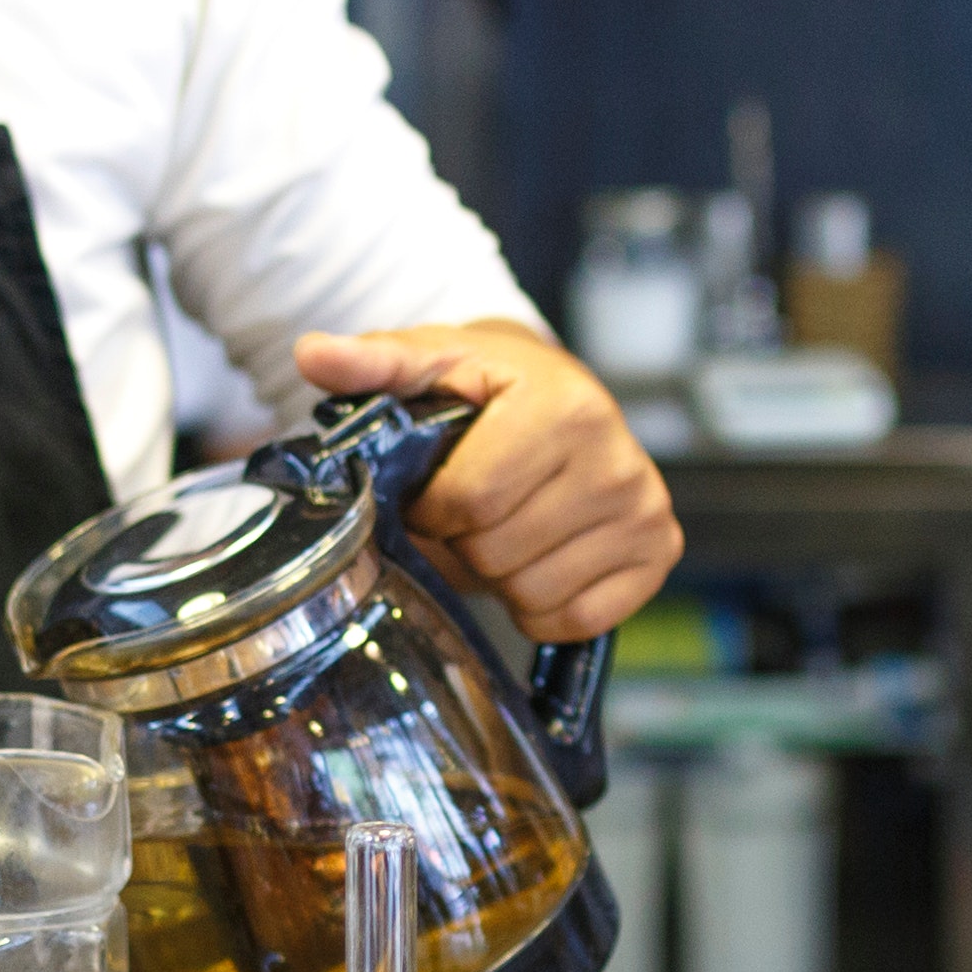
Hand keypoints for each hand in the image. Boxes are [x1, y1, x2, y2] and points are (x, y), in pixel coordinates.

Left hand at [289, 317, 681, 639]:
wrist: (561, 396)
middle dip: (466, 541)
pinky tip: (540, 555)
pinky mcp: (659, 553)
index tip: (434, 489)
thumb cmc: (488, 387)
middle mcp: (618, 460)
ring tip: (507, 527)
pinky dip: (543, 604)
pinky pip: (576, 619)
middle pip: (499, 552)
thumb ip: (374, 364)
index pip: (470, 500)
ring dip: (501, 574)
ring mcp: (645, 511)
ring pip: (533, 593)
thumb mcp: (433, 363)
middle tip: (472, 511)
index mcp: (564, 406)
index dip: (432, 506)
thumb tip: (312, 352)